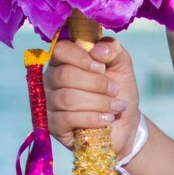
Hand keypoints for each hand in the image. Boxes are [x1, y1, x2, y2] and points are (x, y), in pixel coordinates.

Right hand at [42, 34, 140, 155]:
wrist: (124, 125)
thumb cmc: (118, 92)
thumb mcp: (121, 65)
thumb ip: (113, 49)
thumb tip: (97, 50)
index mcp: (64, 60)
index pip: (60, 50)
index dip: (80, 57)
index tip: (101, 67)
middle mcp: (51, 79)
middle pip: (64, 75)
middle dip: (95, 83)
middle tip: (114, 90)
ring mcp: (49, 103)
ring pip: (67, 98)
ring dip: (98, 102)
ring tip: (115, 106)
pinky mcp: (53, 125)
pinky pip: (68, 118)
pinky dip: (92, 118)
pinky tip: (106, 119)